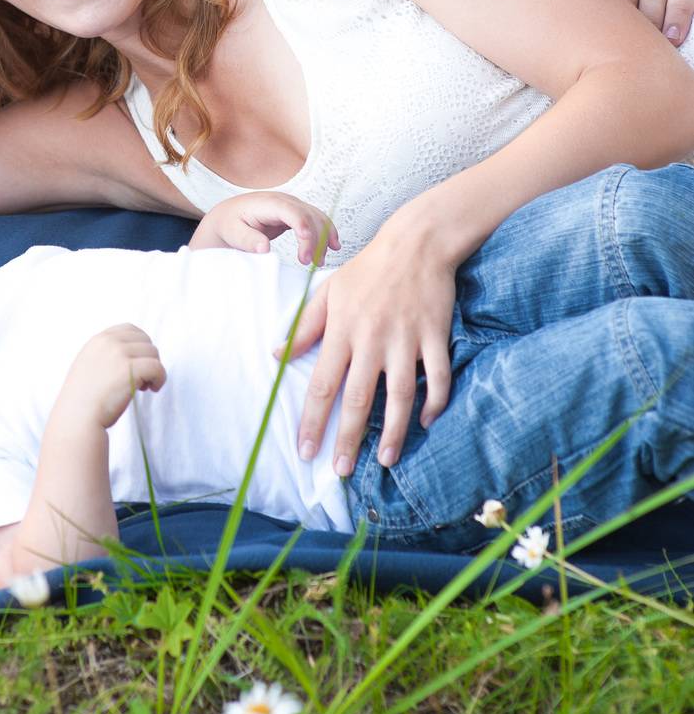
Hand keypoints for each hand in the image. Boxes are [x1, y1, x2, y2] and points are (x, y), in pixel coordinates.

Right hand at [58, 324, 166, 429]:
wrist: (77, 419)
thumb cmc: (84, 401)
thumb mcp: (88, 366)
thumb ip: (105, 355)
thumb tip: (132, 354)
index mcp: (99, 340)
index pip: (130, 329)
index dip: (140, 345)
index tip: (139, 363)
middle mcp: (109, 342)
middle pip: (145, 340)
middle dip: (148, 359)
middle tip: (141, 379)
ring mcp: (119, 353)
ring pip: (153, 353)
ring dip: (153, 370)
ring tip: (143, 386)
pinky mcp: (129, 368)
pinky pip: (157, 367)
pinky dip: (160, 379)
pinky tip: (152, 389)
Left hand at [188, 191, 338, 265]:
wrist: (228, 216)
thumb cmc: (229, 225)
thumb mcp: (232, 233)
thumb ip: (247, 240)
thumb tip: (264, 248)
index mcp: (267, 203)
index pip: (292, 211)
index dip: (303, 228)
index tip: (307, 251)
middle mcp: (283, 200)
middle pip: (308, 215)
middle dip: (314, 239)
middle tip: (310, 262)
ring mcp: (291, 205)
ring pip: (316, 217)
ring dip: (324, 237)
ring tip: (319, 261)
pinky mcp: (295, 213)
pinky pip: (315, 220)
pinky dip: (326, 232)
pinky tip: (332, 246)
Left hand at [277, 203, 457, 475]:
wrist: (416, 242)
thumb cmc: (367, 268)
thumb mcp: (328, 291)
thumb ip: (304, 326)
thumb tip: (276, 354)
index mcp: (342, 330)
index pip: (322, 384)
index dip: (313, 421)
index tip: (306, 452)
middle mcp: (372, 339)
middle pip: (358, 398)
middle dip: (347, 438)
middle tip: (341, 470)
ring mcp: (406, 340)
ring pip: (400, 396)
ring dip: (392, 432)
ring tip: (384, 460)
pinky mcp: (435, 336)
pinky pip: (437, 378)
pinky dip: (434, 402)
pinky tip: (425, 421)